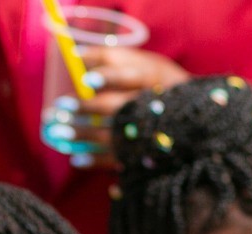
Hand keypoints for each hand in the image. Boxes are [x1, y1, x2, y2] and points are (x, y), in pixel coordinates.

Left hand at [65, 46, 191, 157]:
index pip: (132, 77)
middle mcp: (154, 108)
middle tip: (59, 107)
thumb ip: (116, 59)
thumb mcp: (149, 66)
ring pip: (112, 135)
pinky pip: (117, 160)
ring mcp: (150, 134)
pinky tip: (76, 159)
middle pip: (116, 107)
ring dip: (82, 135)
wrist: (193, 125)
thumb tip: (77, 55)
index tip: (87, 79)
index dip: (110, 77)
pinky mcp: (145, 156)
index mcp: (157, 81)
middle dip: (86, 108)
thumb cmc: (163, 87)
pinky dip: (95, 160)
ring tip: (57, 133)